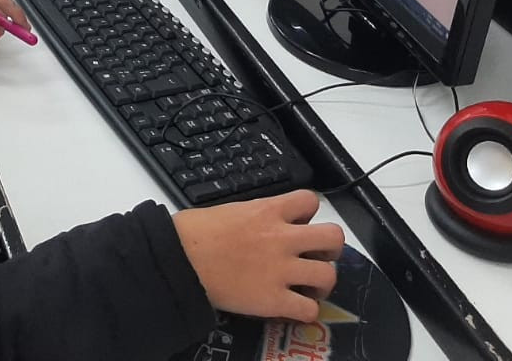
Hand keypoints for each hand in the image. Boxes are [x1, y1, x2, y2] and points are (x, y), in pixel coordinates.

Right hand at [172, 191, 343, 321]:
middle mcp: (281, 238)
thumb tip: (263, 223)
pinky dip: (306, 312)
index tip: (299, 224)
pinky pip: (310, 311)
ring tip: (309, 286)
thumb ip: (257, 215)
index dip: (309, 214)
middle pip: (333, 237)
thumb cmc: (193, 233)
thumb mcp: (231, 210)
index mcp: (268, 211)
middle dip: (330, 249)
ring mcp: (280, 270)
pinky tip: (294, 308)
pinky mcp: (273, 300)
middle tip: (316, 256)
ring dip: (322, 282)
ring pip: (329, 275)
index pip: (311, 200)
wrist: (179, 259)